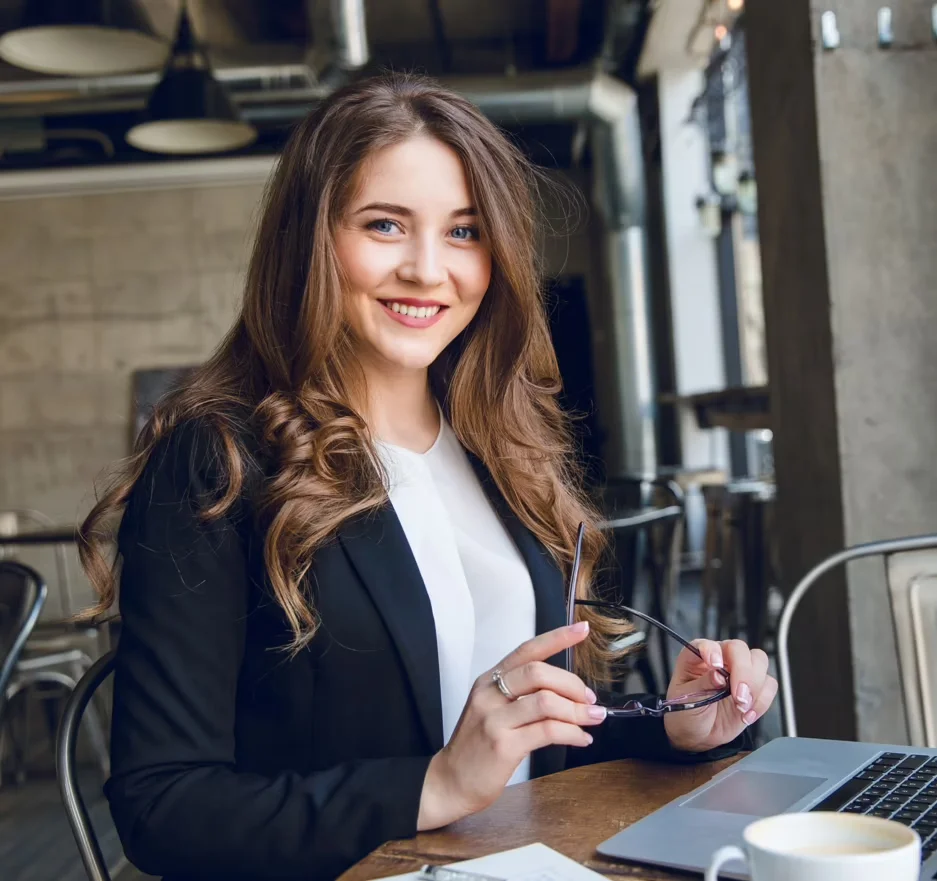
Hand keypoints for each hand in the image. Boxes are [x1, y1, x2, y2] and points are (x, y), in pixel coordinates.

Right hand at [418, 621, 604, 829]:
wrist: (449, 782)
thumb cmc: (476, 747)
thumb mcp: (492, 710)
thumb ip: (521, 695)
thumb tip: (566, 691)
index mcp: (489, 680)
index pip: (526, 650)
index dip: (557, 638)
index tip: (582, 629)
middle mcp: (490, 694)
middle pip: (539, 672)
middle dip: (572, 684)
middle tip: (589, 699)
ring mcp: (495, 719)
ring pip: (547, 702)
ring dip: (578, 711)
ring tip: (592, 719)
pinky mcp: (504, 746)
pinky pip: (548, 731)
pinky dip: (572, 733)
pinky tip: (581, 738)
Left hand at [662, 638, 777, 752]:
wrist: (697, 735)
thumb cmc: (685, 712)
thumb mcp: (685, 700)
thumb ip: (701, 685)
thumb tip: (718, 674)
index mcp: (697, 656)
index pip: (707, 644)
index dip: (713, 651)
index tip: (716, 665)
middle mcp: (720, 658)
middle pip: (739, 649)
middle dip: (743, 671)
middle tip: (738, 696)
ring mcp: (739, 671)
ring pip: (759, 661)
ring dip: (755, 686)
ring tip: (741, 707)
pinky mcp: (754, 688)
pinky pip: (769, 685)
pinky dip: (762, 701)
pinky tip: (747, 715)